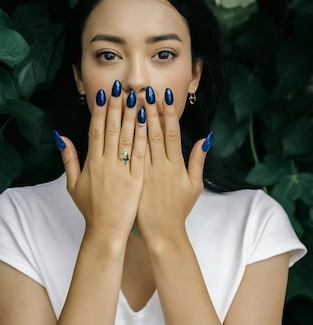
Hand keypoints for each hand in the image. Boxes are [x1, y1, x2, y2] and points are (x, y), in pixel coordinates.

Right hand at [59, 84, 146, 240]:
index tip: (104, 94)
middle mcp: (106, 163)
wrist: (106, 231)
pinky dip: (143, 136)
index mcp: (91, 163)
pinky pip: (140, 153)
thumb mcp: (72, 184)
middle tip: (120, 88)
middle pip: (111, 129)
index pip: (95, 130)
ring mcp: (122, 170)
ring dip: (131, 115)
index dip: (99, 111)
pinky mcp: (137, 178)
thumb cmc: (90, 209)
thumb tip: (60, 136)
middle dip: (116, 107)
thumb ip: (68, 158)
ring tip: (135, 97)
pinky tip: (147, 121)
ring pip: (127, 137)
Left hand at [136, 87, 209, 239]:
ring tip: (130, 101)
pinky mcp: (132, 180)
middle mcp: (160, 166)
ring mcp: (144, 173)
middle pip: (154, 133)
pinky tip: (119, 126)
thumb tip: (205, 138)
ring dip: (135, 121)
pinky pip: (127, 157)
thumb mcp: (194, 185)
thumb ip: (198, 160)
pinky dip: (124, 141)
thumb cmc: (178, 209)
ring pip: (139, 142)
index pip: (171, 133)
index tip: (165, 96)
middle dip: (150, 111)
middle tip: (145, 91)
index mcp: (175, 165)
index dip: (168, 114)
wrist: (162, 233)